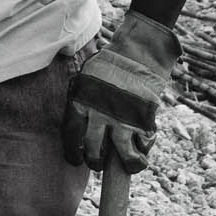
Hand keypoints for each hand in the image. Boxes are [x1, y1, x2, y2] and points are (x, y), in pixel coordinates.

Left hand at [62, 11, 181, 173]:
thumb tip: (80, 122)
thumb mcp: (87, 77)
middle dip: (95, 161)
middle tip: (98, 163)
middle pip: (93, 149)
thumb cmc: (112, 62)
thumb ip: (82, 99)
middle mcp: (99, 114)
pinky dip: (146, 148)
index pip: (70, 135)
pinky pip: (144, 143)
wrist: (139, 51)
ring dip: (127, 163)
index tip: (76, 160)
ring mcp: (122, 118)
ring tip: (130, 164)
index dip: (72, 152)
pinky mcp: (143, 119)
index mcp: (81, 102)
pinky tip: (145, 146)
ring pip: (122, 154)